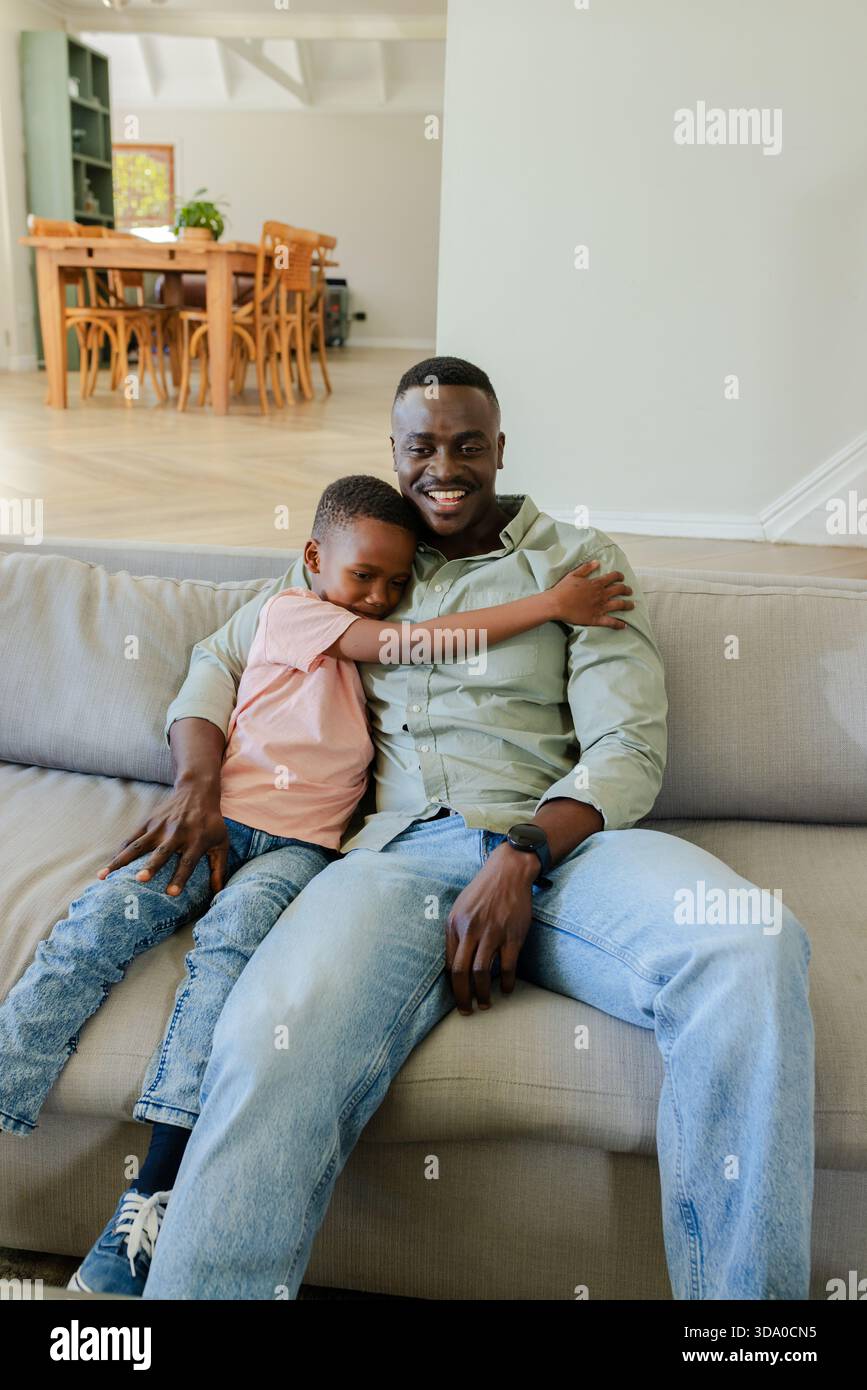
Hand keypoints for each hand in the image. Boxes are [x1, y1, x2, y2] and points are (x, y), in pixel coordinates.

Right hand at [96, 778, 228, 897]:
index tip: (171, 893)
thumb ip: (220, 867)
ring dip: (121, 860)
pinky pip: (131, 839)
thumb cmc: (211, 823)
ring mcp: (160, 827)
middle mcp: (177, 834)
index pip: (187, 862)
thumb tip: (219, 892)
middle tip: (140, 880)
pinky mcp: (148, 822)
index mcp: (196, 841)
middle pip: (162, 852)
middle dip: (151, 866)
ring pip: (138, 846)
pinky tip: (107, 867)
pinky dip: (119, 852)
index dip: (180, 877)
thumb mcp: (221, 842)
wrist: (197, 792)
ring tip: (104, 876)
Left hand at [445, 844, 536, 1014]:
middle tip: (466, 1011)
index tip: (456, 996)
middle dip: (462, 996)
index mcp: (455, 924)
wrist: (508, 872)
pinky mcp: (513, 935)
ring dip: (482, 993)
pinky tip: (506, 989)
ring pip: (482, 972)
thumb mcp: (459, 907)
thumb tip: (452, 963)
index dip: (452, 984)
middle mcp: (471, 929)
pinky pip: (508, 966)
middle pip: (461, 972)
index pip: (450, 963)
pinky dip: (506, 982)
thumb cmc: (482, 891)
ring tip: (485, 1004)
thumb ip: (454, 933)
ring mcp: (493, 933)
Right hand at [550, 560, 633, 627]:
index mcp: (596, 583)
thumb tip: (597, 562)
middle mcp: (601, 594)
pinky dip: (619, 624)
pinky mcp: (596, 618)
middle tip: (629, 591)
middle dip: (627, 590)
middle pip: (619, 590)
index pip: (613, 577)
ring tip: (632, 605)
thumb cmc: (563, 589)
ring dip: (628, 605)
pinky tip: (624, 626)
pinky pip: (611, 622)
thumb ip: (586, 568)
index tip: (622, 577)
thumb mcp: (574, 574)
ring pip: (619, 605)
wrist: (556, 604)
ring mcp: (600, 607)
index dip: (619, 576)